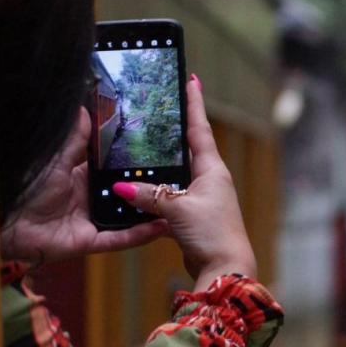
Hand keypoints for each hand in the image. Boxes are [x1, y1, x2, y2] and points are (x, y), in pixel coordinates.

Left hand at [0, 107, 169, 264]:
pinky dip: (140, 234)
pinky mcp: (90, 241)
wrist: (4, 221)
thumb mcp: (56, 159)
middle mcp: (89, 199)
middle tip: (177, 175)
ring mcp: (91, 221)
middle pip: (125, 193)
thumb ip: (75, 139)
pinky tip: (161, 225)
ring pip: (128, 216)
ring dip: (150, 211)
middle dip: (148, 187)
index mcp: (81, 178)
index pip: (113, 168)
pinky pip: (120, 239)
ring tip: (177, 201)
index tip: (156, 151)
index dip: (133, 162)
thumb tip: (85, 109)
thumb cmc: (25, 188)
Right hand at [112, 76, 256, 290]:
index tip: (192, 79)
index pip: (199, 128)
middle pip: (188, 147)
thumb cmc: (211, 232)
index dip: (194, 104)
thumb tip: (120, 185)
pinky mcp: (193, 215)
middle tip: (159, 107)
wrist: (225, 267)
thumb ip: (149, 196)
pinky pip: (171, 196)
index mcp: (212, 168)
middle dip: (173, 129)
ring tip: (142, 143)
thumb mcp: (177, 209)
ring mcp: (202, 197)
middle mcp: (210, 178)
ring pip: (177, 173)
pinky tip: (140, 188)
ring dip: (162, 163)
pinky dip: (157, 191)